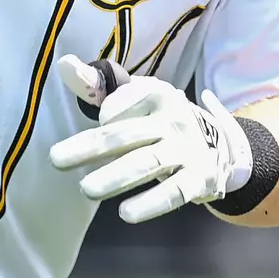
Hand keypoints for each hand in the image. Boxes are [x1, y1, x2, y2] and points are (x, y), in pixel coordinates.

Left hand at [49, 55, 250, 223]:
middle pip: (125, 134)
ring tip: (86, 190)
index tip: (101, 123)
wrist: (223, 144)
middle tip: (56, 161)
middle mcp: (172, 119)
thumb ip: (96, 85)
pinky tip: (126, 213)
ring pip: (147, 163)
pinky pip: (175, 192)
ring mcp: (187, 149)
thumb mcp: (136, 96)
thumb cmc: (161, 119)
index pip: (120, 106)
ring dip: (117, 176)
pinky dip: (151, 202)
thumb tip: (64, 65)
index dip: (108, 113)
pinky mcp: (200, 178)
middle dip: (90, 148)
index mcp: (156, 94)